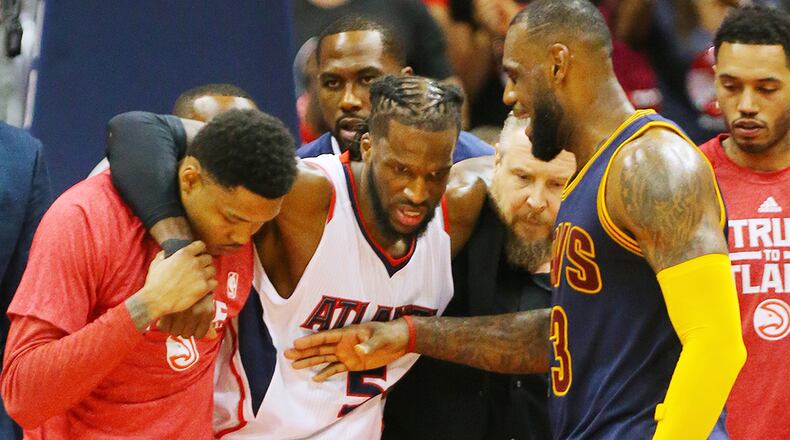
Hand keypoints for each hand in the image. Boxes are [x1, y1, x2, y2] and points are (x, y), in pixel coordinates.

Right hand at [126, 241, 216, 330]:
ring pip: (213, 270)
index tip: (199, 254)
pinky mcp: (204, 288)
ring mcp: (200, 275)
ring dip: (208, 273)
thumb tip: (166, 252)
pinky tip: (204, 287)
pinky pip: (214, 282)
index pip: (201, 245)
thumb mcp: (156, 264)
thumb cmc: (154, 283)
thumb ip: (163, 255)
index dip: (200, 250)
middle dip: (204, 262)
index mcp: (183, 254)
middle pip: (209, 258)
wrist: (156, 301)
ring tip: (201, 278)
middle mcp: (194, 262)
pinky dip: (210, 284)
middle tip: (200, 269)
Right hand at [157, 293, 217, 338]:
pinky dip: (163, 323)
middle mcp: (195, 312)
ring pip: (174, 332)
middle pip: (185, 334)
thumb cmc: (194, 290)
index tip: (191, 326)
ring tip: (174, 318)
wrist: (183, 274)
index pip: (199, 335)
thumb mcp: (206, 304)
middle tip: (181, 320)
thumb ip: (208, 322)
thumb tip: (212, 336)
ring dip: (173, 327)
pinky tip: (166, 317)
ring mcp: (181, 311)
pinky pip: (163, 326)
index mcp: (206, 312)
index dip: (194, 331)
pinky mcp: (167, 310)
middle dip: (183, 329)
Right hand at [284, 319, 409, 381]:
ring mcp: (347, 354)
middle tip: (287, 354)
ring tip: (294, 365)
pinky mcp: (352, 364)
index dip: (311, 340)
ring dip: (310, 361)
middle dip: (304, 351)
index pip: (326, 337)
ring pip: (324, 358)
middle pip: (320, 348)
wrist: (400, 341)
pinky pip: (335, 369)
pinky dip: (325, 373)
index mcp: (348, 334)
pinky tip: (315, 378)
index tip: (296, 343)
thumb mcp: (381, 338)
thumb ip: (370, 344)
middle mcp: (343, 344)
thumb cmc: (390, 334)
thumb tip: (358, 349)